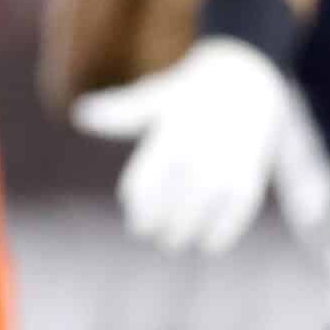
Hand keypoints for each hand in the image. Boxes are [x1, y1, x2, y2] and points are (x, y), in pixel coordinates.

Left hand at [73, 36, 291, 253]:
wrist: (249, 85)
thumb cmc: (187, 98)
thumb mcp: (153, 100)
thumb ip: (119, 113)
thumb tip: (80, 114)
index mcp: (170, 135)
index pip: (145, 186)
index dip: (140, 210)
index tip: (138, 222)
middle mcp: (198, 152)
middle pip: (170, 206)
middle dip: (160, 225)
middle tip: (153, 234)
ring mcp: (226, 167)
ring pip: (198, 215)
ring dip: (184, 233)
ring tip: (174, 242)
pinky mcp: (249, 179)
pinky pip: (233, 217)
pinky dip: (219, 235)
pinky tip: (208, 244)